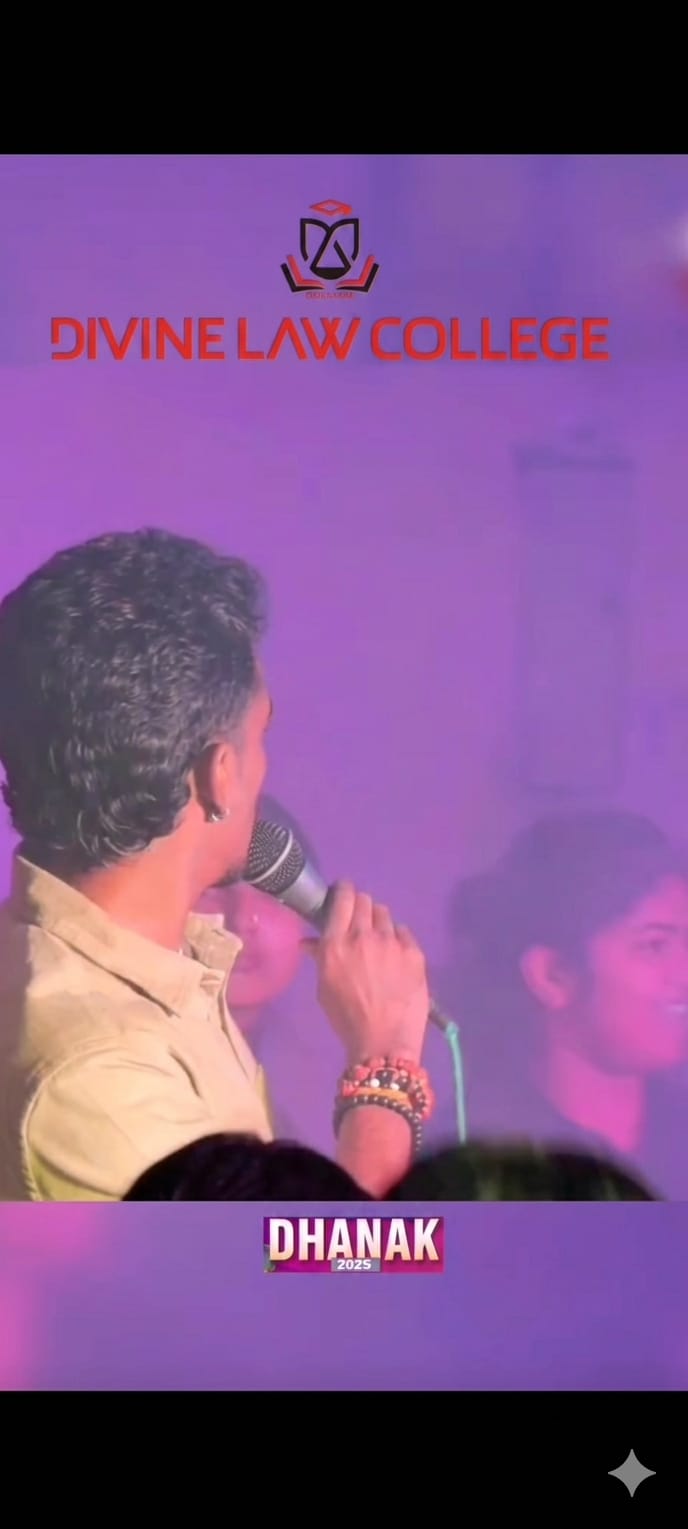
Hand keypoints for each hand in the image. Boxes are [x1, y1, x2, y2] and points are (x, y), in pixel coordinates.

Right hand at [303, 882, 429, 1062]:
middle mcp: (363, 935)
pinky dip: (397, 938)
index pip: (343, 898)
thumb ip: (320, 957)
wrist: (384, 1041)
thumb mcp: (324, 988)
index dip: (344, 891)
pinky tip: (394, 955)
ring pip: (385, 914)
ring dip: (378, 921)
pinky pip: (403, 932)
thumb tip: (310, 942)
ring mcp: (391, 942)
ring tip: (378, 940)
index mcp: (336, 943)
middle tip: (359, 920)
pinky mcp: (414, 952)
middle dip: (360, 906)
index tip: (343, 895)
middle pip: (364, 900)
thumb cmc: (347, 1018)